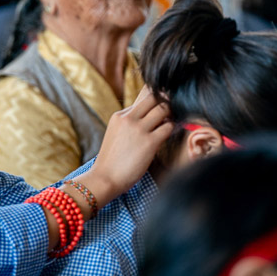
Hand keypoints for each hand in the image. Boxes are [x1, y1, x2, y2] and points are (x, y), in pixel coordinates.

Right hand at [77, 86, 172, 205]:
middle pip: (155, 97)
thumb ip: (130, 123)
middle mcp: (129, 118)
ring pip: (164, 109)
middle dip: (165, 102)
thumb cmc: (112, 160)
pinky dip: (172, 129)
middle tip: (170, 113)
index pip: (143, 97)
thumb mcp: (116, 134)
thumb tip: (149, 114)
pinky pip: (169, 127)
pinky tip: (168, 136)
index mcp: (119, 115)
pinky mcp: (150, 142)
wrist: (105, 178)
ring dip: (170, 116)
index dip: (155, 101)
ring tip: (169, 125)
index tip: (161, 107)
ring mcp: (139, 129)